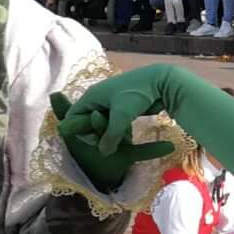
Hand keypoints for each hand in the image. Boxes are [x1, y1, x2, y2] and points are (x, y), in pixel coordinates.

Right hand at [49, 84, 174, 192]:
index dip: (79, 131)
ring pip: (102, 123)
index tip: (94, 140)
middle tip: (109, 142)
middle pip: (87, 121)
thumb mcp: (122, 116)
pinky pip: (113, 122)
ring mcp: (110, 101)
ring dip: (109, 133)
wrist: (161, 79)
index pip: (73, 116)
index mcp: (91, 96)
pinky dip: (118, 130)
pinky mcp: (122, 106)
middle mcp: (97, 98)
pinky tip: (128, 137)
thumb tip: (104, 153)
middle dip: (96, 134)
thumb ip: (111, 136)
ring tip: (121, 139)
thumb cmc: (137, 94)